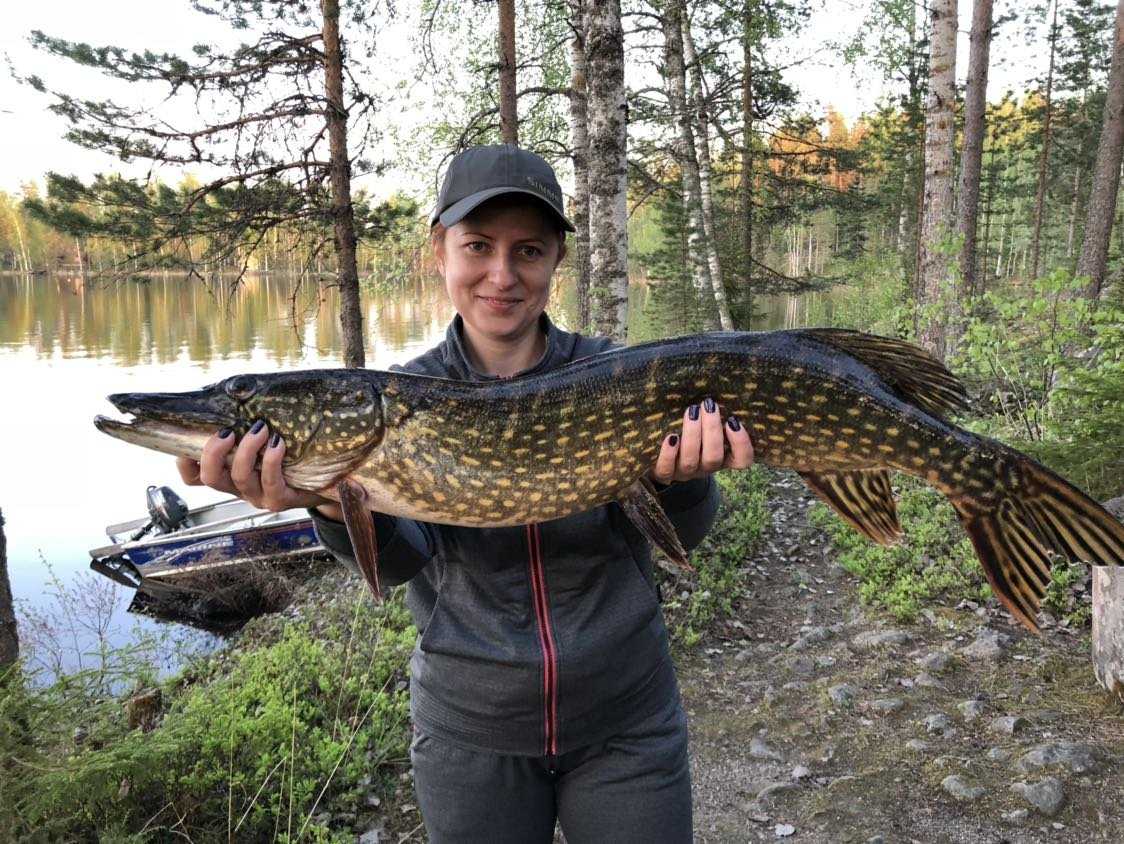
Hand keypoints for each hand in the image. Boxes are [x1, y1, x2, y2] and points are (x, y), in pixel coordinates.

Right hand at [175, 420, 335, 514]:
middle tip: (227, 432)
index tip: (189, 439)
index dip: (184, 462)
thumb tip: (235, 389)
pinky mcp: (280, 501)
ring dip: (246, 450)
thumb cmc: (293, 452)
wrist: (328, 482)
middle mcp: (239, 488)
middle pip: (210, 477)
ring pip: (239, 478)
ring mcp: (258, 496)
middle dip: (213, 452)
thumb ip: (245, 422)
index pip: (194, 476)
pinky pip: (271, 483)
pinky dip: (270, 460)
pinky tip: (277, 443)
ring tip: (260, 429)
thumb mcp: (264, 438)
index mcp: (229, 474)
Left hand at [650, 397, 753, 483]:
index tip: (733, 421)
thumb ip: (713, 412)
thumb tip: (718, 383)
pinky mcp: (663, 473)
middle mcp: (704, 467)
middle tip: (708, 405)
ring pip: (691, 460)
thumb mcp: (704, 422)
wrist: (656, 451)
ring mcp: (683, 472)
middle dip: (712, 430)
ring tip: (691, 411)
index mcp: (721, 457)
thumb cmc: (687, 428)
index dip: (741, 444)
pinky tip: (671, 436)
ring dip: (693, 434)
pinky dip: (669, 453)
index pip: (742, 460)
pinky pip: (666, 469)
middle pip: (714, 458)